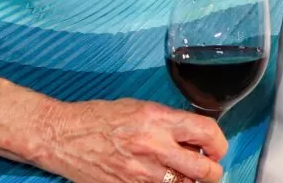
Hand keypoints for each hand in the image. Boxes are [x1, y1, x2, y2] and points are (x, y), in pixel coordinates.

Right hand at [33, 98, 227, 182]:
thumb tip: (193, 135)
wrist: (64, 136)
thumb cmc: (99, 118)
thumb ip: (168, 122)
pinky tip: (162, 178)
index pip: (206, 132)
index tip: (217, 147)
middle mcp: (153, 146)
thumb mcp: (139, 108)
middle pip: (204, 170)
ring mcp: (141, 173)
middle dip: (213, 170)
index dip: (219, 143)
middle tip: (208, 166)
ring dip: (191, 182)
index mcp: (157, 119)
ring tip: (184, 174)